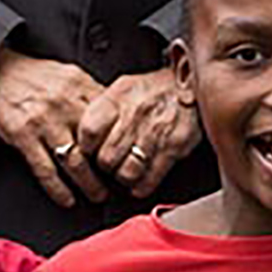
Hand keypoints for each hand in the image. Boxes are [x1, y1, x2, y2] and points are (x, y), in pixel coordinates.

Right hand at [0, 45, 107, 206]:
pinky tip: (67, 199)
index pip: (110, 120)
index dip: (122, 142)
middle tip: (119, 183)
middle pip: (96, 145)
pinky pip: (45, 170)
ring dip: (89, 184)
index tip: (128, 157)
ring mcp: (43, 122)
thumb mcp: (70, 74)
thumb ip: (92, 93)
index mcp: (80, 88)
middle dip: (110, 170)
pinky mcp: (22, 136)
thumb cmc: (34, 74)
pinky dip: (58, 189)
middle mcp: (64, 105)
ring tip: (97, 195)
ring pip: (74, 162)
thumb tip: (118, 114)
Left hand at [73, 67, 196, 203]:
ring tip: (125, 172)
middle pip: (106, 158)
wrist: (191, 85)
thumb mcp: (122, 88)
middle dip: (105, 167)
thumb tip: (80, 138)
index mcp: (118, 97)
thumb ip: (102, 111)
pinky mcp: (174, 148)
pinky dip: (141, 186)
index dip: (85, 148)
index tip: (89, 152)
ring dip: (123, 178)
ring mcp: (155, 132)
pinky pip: (149, 180)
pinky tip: (140, 181)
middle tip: (109, 164)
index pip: (88, 131)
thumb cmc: (152, 91)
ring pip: (126, 173)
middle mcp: (135, 114)